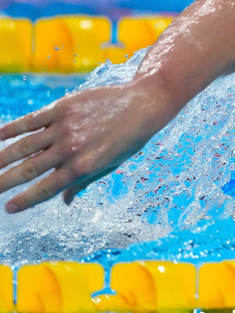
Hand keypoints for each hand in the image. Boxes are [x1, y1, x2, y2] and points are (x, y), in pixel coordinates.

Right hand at [0, 79, 172, 212]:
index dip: (25, 200)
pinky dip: (12, 128)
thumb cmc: (128, 139)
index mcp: (84, 167)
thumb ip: (83, 182)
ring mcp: (65, 126)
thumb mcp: (110, 165)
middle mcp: (71, 148)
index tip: (8, 208)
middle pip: (29, 169)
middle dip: (4, 182)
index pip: (46, 188)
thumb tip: (64, 202)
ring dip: (2, 158)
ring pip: (24, 146)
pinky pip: (31, 120)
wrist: (143, 104)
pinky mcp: (63, 107)